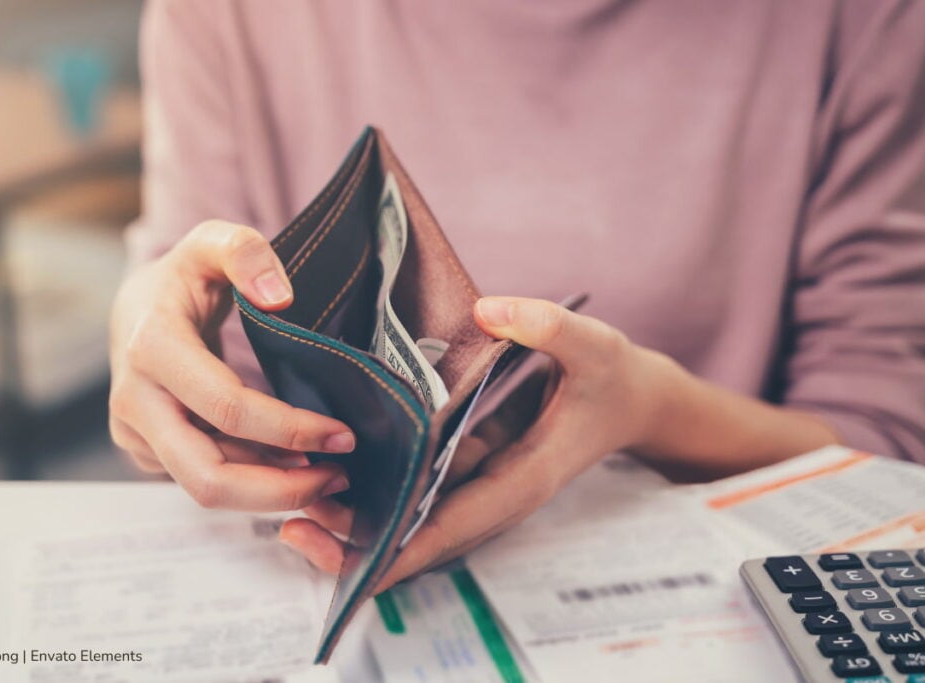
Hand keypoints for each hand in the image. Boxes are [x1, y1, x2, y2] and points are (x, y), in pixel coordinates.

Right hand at [109, 220, 356, 509]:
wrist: (135, 309)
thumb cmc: (184, 276)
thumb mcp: (213, 242)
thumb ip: (245, 252)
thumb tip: (279, 296)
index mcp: (152, 347)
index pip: (227, 408)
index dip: (289, 429)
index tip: (343, 435)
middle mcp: (133, 400)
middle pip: (208, 476)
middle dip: (280, 489)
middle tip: (338, 479)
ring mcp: (135, 433)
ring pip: (208, 489)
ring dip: (272, 491)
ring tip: (328, 475)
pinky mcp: (146, 452)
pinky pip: (202, 479)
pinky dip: (252, 480)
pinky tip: (292, 467)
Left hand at [279, 296, 671, 589]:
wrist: (631, 399)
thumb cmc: (613, 379)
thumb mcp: (594, 345)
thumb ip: (548, 327)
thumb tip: (490, 310)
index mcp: (521, 479)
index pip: (451, 529)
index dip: (399, 551)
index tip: (348, 564)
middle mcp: (494, 494)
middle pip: (419, 538)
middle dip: (359, 543)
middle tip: (293, 528)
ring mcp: (481, 484)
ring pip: (413, 519)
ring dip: (359, 519)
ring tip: (294, 504)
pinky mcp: (472, 466)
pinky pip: (420, 490)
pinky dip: (380, 487)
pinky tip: (334, 464)